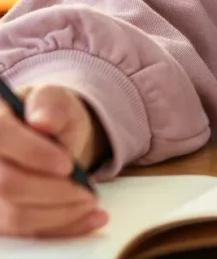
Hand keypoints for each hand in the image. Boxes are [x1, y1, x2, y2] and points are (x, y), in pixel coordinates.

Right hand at [0, 85, 107, 237]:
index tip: (67, 164)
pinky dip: (63, 226)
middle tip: (88, 188)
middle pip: (8, 185)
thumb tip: (43, 121)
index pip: (2, 139)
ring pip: (16, 216)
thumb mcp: (56, 99)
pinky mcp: (2, 219)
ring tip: (91, 200)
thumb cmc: (49, 115)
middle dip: (54, 190)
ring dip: (61, 212)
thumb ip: (50, 104)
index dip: (33, 154)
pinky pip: (27, 233)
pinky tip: (90, 217)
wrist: (51, 136)